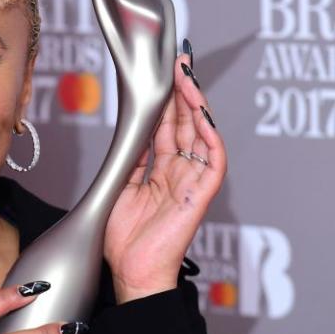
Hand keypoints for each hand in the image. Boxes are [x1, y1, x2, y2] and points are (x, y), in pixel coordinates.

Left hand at [104, 44, 226, 302]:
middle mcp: (179, 172)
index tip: (165, 72)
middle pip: (184, 123)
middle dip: (183, 91)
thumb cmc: (123, 240)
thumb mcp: (121, 186)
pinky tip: (202, 113)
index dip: (167, 99)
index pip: (167, 126)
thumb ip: (133, 158)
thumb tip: (133, 129)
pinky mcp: (201, 194)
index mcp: (160, 170)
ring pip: (200, 134)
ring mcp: (192, 182)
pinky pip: (213, 160)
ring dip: (195, 104)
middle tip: (180, 61)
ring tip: (187, 77)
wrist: (132, 272)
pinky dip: (210, 135)